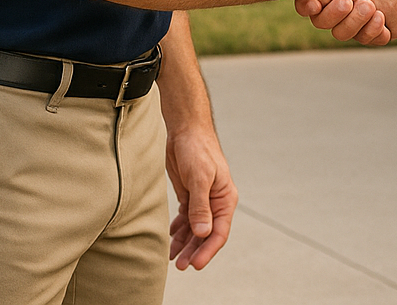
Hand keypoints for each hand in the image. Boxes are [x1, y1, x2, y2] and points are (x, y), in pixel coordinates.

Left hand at [166, 123, 237, 270]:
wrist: (186, 131)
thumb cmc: (198, 149)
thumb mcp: (200, 178)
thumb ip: (201, 206)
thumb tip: (203, 233)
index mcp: (225, 198)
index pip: (220, 231)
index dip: (208, 250)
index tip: (196, 264)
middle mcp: (215, 202)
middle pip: (207, 234)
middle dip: (195, 251)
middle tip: (181, 266)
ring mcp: (202, 200)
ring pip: (195, 229)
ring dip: (186, 244)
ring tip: (173, 258)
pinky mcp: (189, 195)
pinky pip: (186, 219)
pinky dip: (179, 231)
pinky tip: (171, 239)